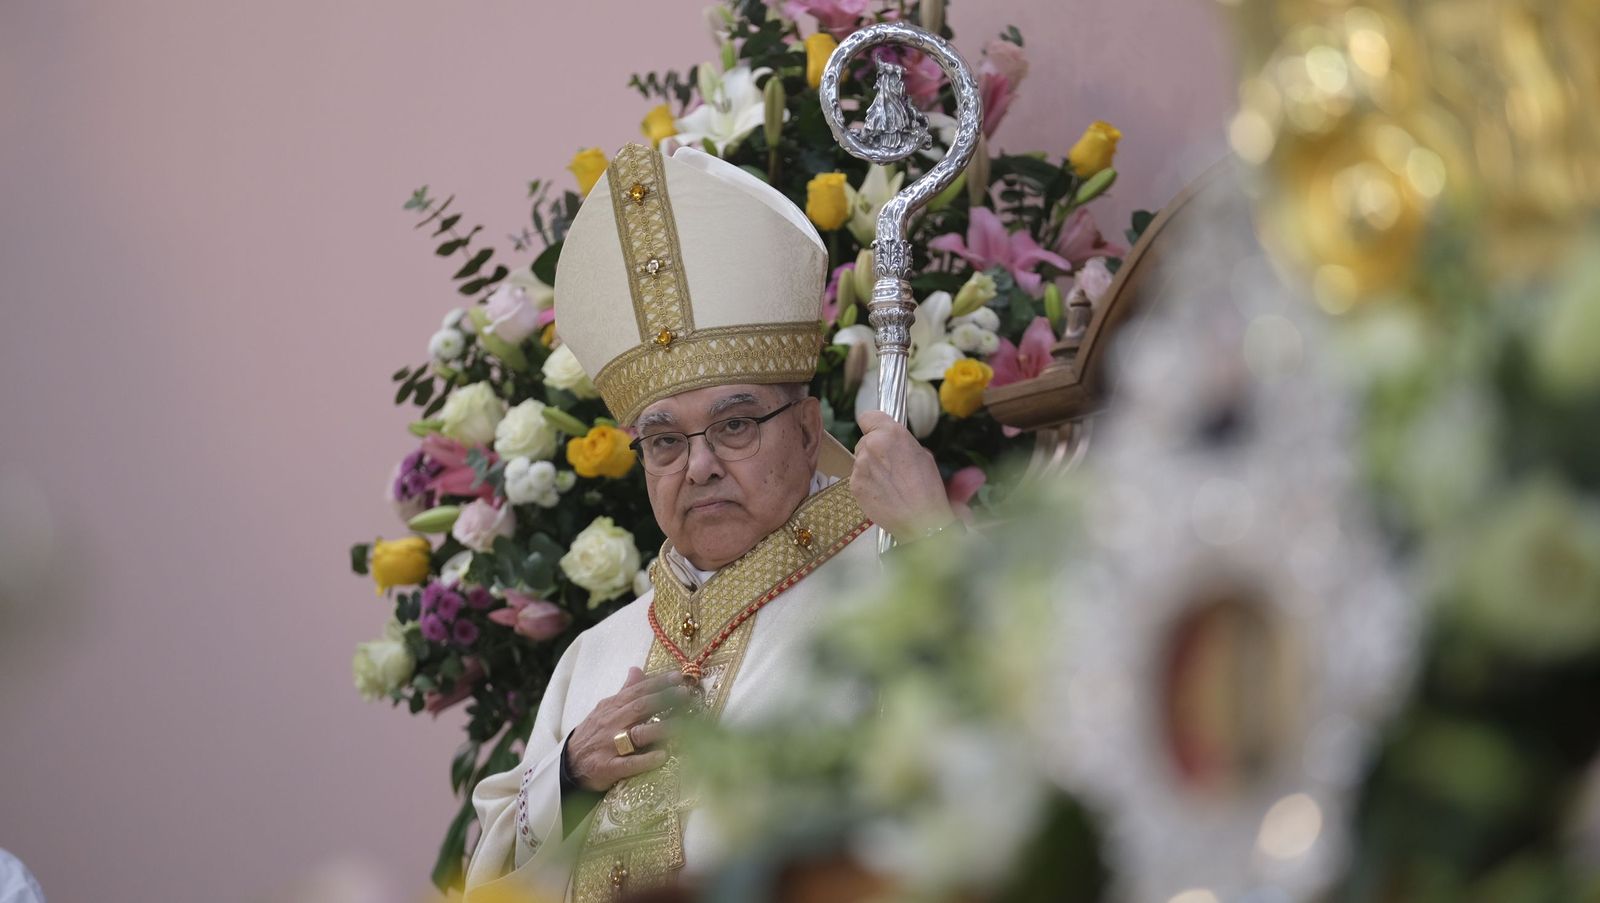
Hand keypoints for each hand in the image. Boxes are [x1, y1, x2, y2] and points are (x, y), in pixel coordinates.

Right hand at [565, 666, 688, 792]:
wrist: (568, 763)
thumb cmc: (593, 733)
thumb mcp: (605, 709)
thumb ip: (625, 691)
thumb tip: (637, 668)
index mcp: (612, 707)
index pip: (637, 691)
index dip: (658, 683)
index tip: (679, 677)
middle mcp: (612, 724)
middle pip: (639, 708)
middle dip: (663, 700)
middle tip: (685, 694)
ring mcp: (610, 746)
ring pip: (637, 734)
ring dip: (661, 729)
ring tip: (683, 725)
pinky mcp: (608, 768)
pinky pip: (628, 764)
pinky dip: (646, 760)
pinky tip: (663, 756)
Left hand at [851, 410, 955, 538]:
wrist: (920, 519)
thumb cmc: (928, 487)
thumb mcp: (923, 455)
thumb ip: (901, 444)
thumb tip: (893, 446)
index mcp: (890, 433)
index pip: (867, 416)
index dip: (873, 425)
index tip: (878, 432)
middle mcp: (871, 445)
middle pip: (864, 441)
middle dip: (874, 450)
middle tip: (890, 465)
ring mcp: (859, 466)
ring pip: (860, 460)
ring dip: (870, 468)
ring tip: (889, 484)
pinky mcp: (854, 484)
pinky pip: (858, 478)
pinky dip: (867, 484)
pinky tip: (882, 494)